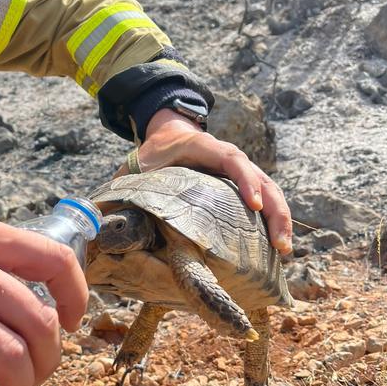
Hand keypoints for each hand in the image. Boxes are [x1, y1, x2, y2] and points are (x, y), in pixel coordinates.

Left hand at [119, 109, 292, 253]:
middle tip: (280, 244)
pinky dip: (273, 222)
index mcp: (207, 148)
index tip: (253, 205)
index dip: (246, 181)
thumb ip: (127, 184)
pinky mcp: (243, 187)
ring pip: (271, 192)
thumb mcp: (140, 165)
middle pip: (263, 180)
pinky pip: (265, 202)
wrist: (167, 134)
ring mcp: (241, 172)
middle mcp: (231, 159)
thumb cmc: (154, 153)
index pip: (233, 161)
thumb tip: (103, 215)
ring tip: (283, 251)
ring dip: (280, 220)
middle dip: (275, 211)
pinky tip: (275, 248)